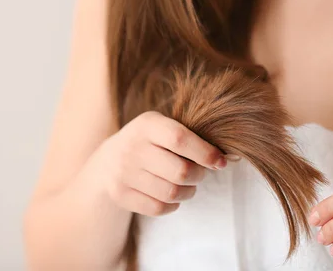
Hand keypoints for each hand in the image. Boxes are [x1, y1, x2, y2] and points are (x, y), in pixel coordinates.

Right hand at [98, 111, 226, 216]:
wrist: (106, 163)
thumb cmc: (148, 142)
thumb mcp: (161, 127)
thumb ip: (189, 137)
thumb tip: (226, 157)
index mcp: (147, 124)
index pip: (180, 139)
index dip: (205, 153)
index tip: (220, 162)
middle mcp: (132, 147)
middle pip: (180, 171)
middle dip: (199, 175)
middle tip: (200, 173)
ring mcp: (124, 173)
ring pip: (171, 193)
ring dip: (188, 192)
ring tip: (187, 185)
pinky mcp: (121, 195)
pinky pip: (158, 208)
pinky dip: (172, 205)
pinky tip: (171, 196)